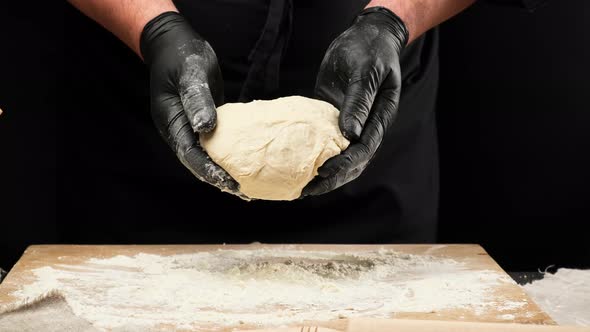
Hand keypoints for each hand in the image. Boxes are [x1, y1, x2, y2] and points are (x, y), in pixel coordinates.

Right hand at [140, 12, 240, 195]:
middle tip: (244, 192)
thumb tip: (206, 128)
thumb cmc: (182, 56)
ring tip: (247, 186)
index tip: (230, 182)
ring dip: (224, 171)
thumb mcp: (191, 73)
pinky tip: (246, 162)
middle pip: (198, 162)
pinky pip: (215, 144)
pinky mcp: (202, 122)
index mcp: (171, 122)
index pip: (190, 155)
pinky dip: (228, 155)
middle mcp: (179, 130)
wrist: (174, 43)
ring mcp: (189, 127)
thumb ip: (197, 100)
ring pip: (207, 156)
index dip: (209, 171)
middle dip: (219, 179)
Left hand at [303, 7, 408, 196]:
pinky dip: (314, 154)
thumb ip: (358, 102)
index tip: (323, 173)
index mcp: (380, 118)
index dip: (344, 165)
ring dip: (324, 173)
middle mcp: (367, 125)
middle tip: (307, 190)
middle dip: (332, 179)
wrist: (367, 35)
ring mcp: (351, 122)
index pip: (363, 150)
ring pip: (339, 156)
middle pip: (353, 162)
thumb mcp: (365, 72)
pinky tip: (297, 162)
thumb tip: (349, 134)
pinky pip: (325, 140)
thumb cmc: (370, 50)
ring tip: (302, 187)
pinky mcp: (334, 115)